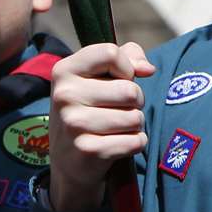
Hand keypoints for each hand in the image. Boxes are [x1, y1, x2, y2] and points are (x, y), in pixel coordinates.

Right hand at [48, 42, 154, 211]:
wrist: (69, 158)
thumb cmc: (91, 107)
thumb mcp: (100, 75)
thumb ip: (128, 56)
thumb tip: (147, 69)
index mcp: (64, 70)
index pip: (110, 53)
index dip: (126, 67)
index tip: (121, 79)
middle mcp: (64, 95)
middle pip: (130, 90)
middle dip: (136, 101)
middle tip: (120, 109)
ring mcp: (74, 124)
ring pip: (135, 118)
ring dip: (135, 124)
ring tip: (117, 127)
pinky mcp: (88, 150)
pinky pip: (135, 141)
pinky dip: (136, 143)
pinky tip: (118, 144)